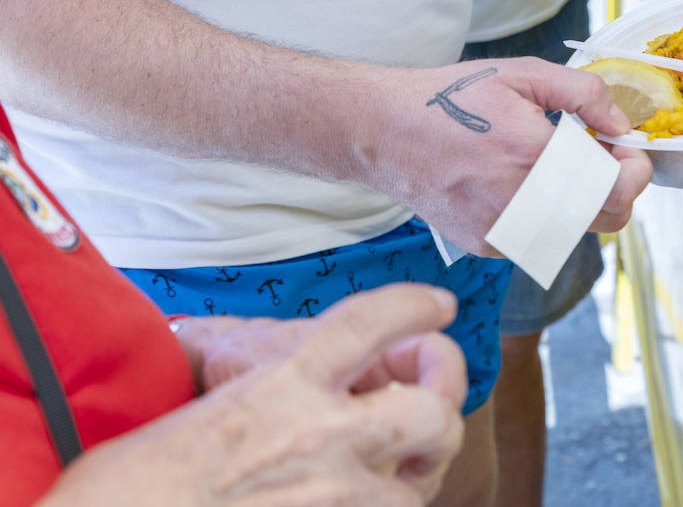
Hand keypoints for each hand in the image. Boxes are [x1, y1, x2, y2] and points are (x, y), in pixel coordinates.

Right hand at [40, 286, 466, 506]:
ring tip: (382, 486)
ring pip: (414, 493)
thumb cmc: (131, 482)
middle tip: (426, 426)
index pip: (373, 320)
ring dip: (405, 490)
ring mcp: (328, 497)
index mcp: (281, 381)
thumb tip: (310, 377)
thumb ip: (271, 383)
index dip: (415, 306)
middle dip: (439, 419)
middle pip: (432, 412)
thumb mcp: (202, 401)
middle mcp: (318, 433)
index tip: (438, 307)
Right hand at [358, 57, 653, 255]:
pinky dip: (543, 211)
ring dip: (578, 199)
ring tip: (551, 163)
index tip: (627, 150)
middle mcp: (521, 204)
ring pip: (574, 228)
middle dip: (615, 187)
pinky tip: (516, 180)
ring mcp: (503, 232)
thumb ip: (583, 94)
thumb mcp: (523, 74)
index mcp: (534, 158)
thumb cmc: (452, 99)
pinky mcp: (487, 245)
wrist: (384, 132)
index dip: (636, 170)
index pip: (617, 189)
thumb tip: (620, 123)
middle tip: (600, 157)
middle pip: (607, 218)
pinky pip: (539, 235)